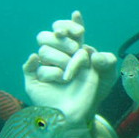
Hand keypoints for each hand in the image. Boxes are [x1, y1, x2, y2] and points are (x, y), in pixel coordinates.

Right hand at [23, 11, 116, 125]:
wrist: (81, 113)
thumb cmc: (93, 92)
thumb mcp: (108, 76)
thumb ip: (108, 61)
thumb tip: (92, 52)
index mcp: (74, 49)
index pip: (67, 30)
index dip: (69, 25)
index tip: (77, 25)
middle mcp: (57, 54)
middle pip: (49, 35)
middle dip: (64, 40)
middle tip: (75, 50)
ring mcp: (44, 66)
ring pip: (43, 51)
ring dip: (60, 61)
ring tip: (68, 76)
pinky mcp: (33, 79)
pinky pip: (30, 68)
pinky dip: (38, 66)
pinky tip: (45, 66)